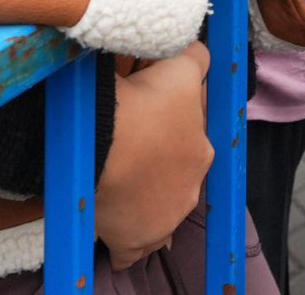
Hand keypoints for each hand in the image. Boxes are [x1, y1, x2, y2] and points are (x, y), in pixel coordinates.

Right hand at [96, 43, 211, 269]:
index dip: (174, 129)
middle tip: (132, 154)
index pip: (194, 140)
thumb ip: (197, 59)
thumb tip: (203, 53)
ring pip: (159, 218)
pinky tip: (114, 232)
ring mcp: (162, 220)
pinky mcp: (133, 242)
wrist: (102, 140)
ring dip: (146, 207)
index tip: (151, 122)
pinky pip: (131, 251)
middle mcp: (188, 190)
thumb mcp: (179, 68)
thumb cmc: (141, 103)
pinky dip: (124, 244)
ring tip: (124, 194)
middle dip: (161, 171)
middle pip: (177, 181)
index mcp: (201, 151)